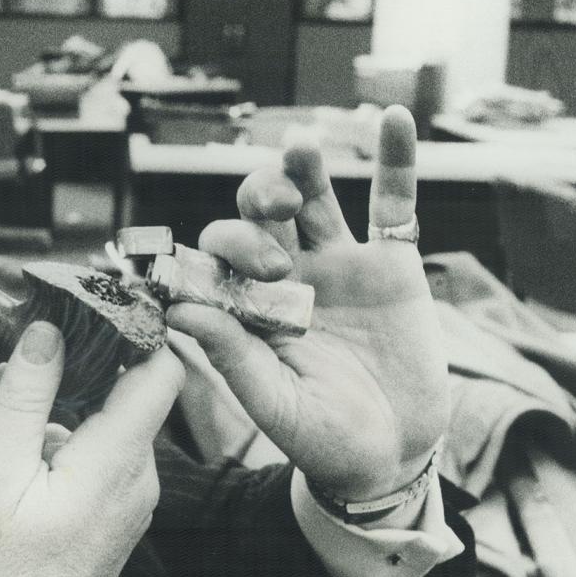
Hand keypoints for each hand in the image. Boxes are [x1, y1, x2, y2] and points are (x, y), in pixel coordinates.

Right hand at [0, 322, 183, 576]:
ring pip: (88, 434)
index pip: (162, 369)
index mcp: (117, 460)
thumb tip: (47, 331)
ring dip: (30, 432)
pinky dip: (40, 461)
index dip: (135, 330)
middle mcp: (138, 479)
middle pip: (112, 397)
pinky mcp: (112, 520)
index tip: (90, 306)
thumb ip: (24, 395)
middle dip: (51, 387)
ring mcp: (128, 503)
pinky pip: (85, 466)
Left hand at [166, 104, 447, 500]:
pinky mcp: (392, 265)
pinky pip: (393, 205)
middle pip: (258, 214)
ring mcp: (338, 264)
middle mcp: (287, 274)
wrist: (390, 455)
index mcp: (246, 304)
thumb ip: (231, 356)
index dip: (221, 251)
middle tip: (278, 219)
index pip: (218, 256)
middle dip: (257, 205)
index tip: (238, 273)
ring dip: (303, 169)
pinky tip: (395, 121)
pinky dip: (395, 162)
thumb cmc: (320, 437)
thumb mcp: (273, 403)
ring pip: (315, 198)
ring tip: (300, 146)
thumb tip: (180, 310)